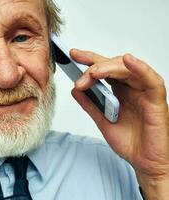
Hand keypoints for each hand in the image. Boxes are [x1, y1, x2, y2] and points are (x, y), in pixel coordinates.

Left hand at [70, 49, 168, 198]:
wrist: (144, 163)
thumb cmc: (129, 142)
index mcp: (120, 91)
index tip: (73, 55)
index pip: (104, 70)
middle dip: (94, 63)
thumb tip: (74, 90)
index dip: (89, 60)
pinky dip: (140, 68)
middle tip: (78, 66)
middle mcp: (132, 88)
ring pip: (128, 70)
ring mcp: (144, 92)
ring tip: (92, 72)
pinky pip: (151, 80)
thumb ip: (90, 105)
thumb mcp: (102, 121)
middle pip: (113, 66)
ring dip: (108, 68)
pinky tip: (127, 61)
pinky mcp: (156, 100)